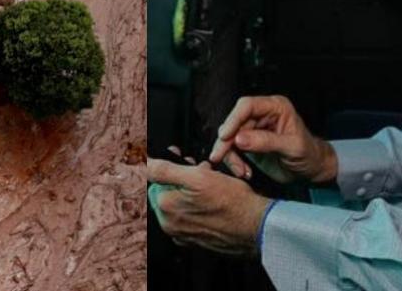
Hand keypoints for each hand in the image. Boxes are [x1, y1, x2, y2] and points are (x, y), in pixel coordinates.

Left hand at [146, 158, 270, 255]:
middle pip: (169, 193)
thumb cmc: (232, 203)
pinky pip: (194, 218)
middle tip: (202, 170)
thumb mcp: (197, 177)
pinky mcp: (200, 241)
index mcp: (166, 210)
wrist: (258, 228)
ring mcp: (185, 236)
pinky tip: (216, 202)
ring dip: (193, 192)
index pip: (156, 180)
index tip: (184, 160)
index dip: (172, 167)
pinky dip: (201, 208)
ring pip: (182, 205)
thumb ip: (164, 170)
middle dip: (183, 179)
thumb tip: (143, 163)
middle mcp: (171, 226)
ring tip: (213, 184)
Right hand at [207, 95, 337, 184]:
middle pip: (234, 122)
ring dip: (230, 155)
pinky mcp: (248, 143)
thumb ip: (266, 142)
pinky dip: (234, 162)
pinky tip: (244, 172)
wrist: (312, 170)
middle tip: (219, 156)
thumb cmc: (309, 154)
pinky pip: (232, 150)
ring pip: (229, 138)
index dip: (233, 119)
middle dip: (226, 141)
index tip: (225, 136)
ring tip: (240, 171)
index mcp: (275, 107)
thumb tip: (239, 139)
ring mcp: (253, 129)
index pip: (247, 106)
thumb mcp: (292, 147)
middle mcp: (261, 115)